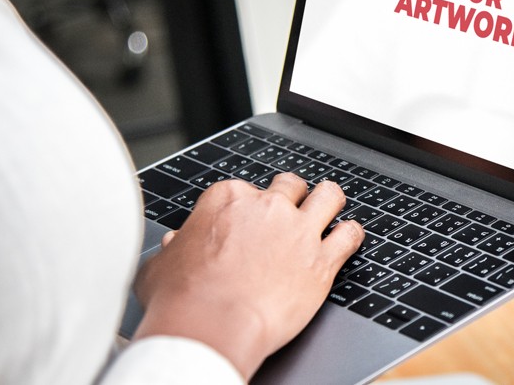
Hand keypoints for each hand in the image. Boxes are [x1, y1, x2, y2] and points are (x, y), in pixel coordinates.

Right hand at [132, 174, 363, 379]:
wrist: (210, 328)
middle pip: (290, 185)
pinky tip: (348, 238)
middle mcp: (267, 207)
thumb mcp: (161, 266)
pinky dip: (352, 235)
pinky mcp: (321, 260)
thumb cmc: (182, 300)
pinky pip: (350, 235)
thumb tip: (174, 245)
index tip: (247, 223)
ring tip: (329, 209)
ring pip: (328, 196)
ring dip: (328, 202)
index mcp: (228, 199)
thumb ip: (173, 249)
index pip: (246, 189)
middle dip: (291, 196)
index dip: (249, 208)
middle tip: (288, 213)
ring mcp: (298, 231)